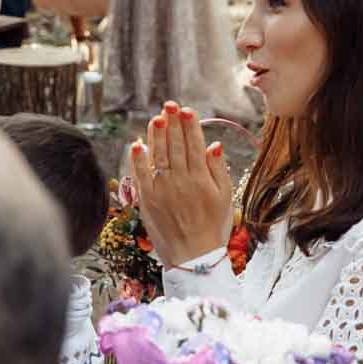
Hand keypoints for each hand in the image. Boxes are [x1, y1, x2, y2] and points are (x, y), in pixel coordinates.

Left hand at [128, 102, 237, 267]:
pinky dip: (138, 158)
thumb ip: (219, 170)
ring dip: (156, 135)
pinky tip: (136, 143)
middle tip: (170, 105)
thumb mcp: (225, 199)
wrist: (193, 258)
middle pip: (175, 146)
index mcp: (201, 180)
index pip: (194, 145)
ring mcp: (162, 190)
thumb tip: (214, 145)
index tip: (187, 110)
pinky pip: (141, 175)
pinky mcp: (148, 200)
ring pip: (158, 156)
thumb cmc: (213, 228)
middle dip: (172, 123)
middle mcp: (181, 182)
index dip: (190, 126)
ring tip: (156, 118)